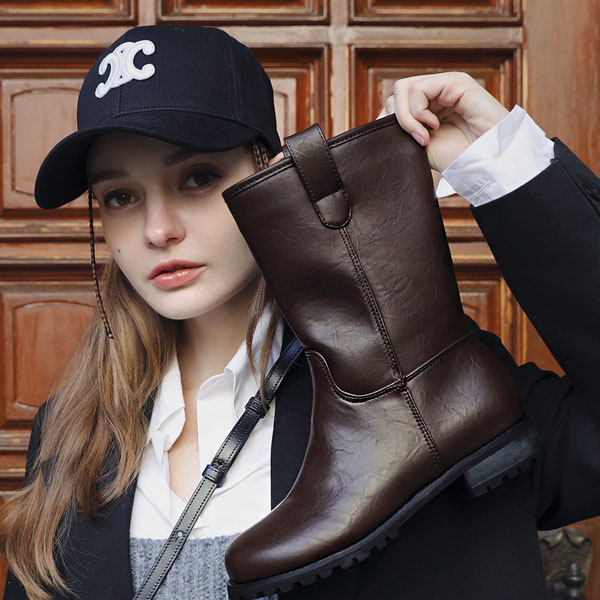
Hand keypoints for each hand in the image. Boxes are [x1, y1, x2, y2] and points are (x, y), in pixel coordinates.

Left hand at [377, 72, 508, 172]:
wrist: (488, 162)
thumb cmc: (458, 158)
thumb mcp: (420, 145)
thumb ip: (401, 130)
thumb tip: (376, 122)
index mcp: (427, 107)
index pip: (393, 105)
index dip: (388, 124)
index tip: (404, 146)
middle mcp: (435, 93)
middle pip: (394, 96)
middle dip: (396, 121)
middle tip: (416, 141)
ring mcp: (445, 85)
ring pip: (401, 90)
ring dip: (406, 117)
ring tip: (423, 137)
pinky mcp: (455, 81)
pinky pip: (417, 89)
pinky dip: (417, 112)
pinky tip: (432, 127)